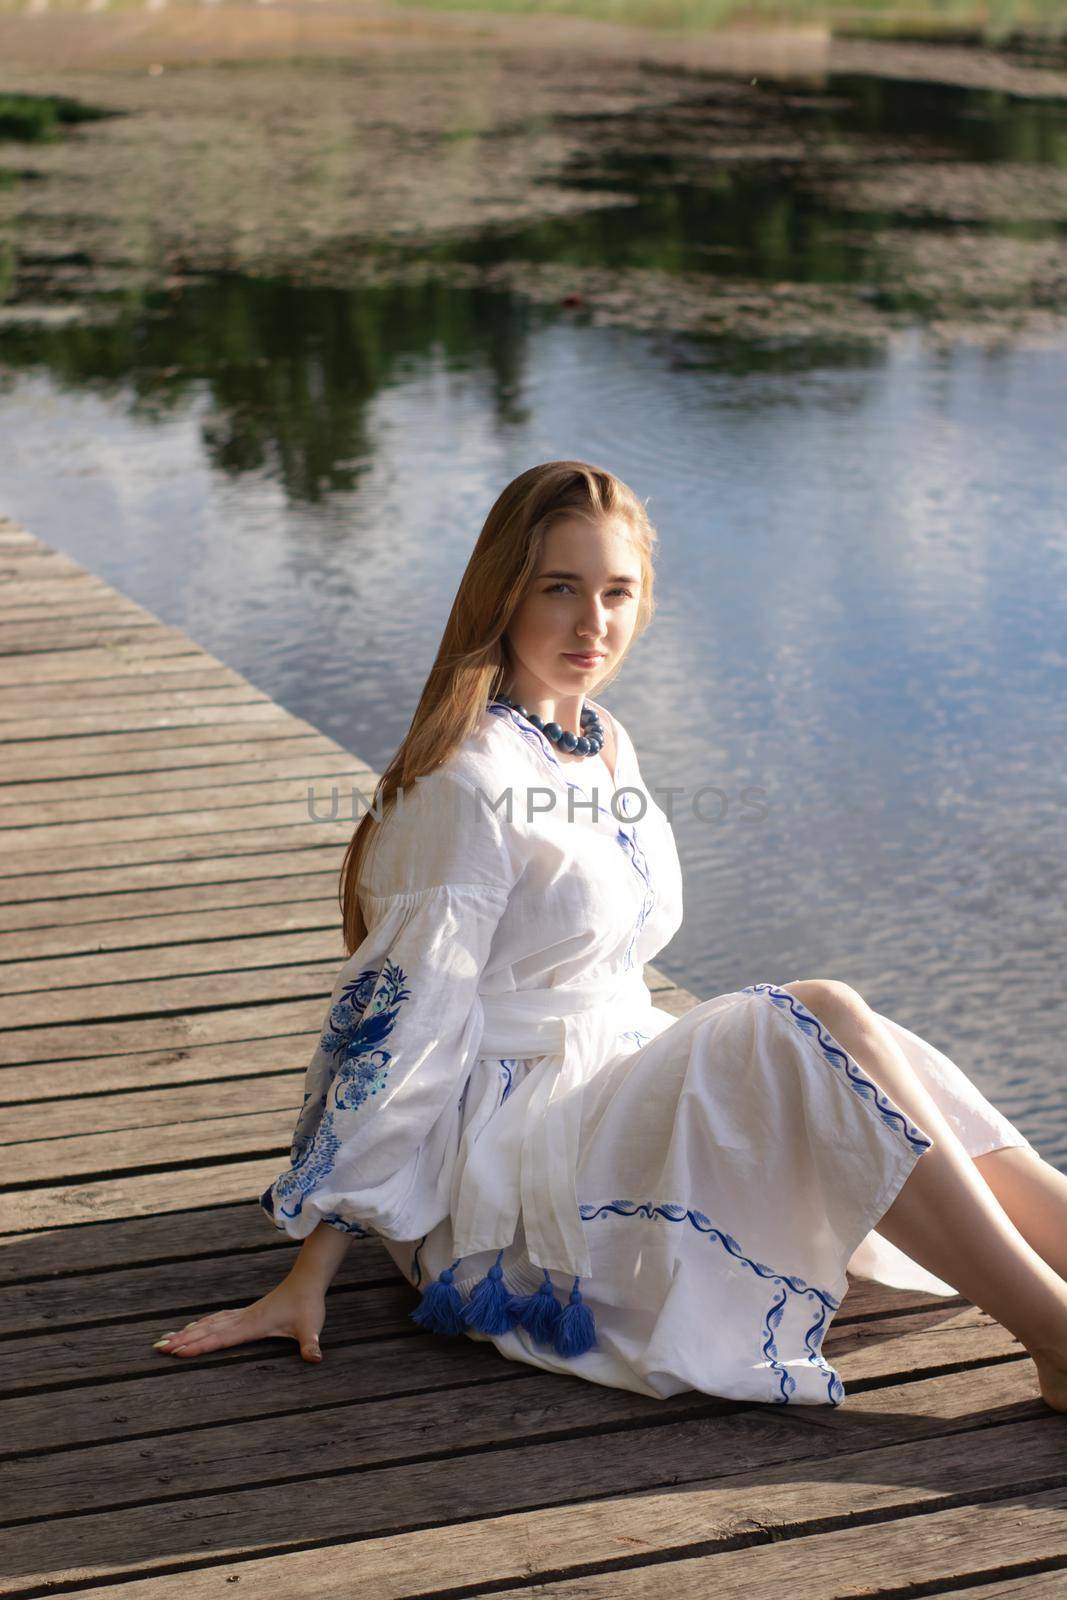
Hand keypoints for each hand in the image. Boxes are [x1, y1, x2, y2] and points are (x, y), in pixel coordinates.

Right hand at [151, 1276, 326, 1361]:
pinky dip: (201, 1324)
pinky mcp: (246, 1313)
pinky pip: (217, 1319)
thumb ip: (310, 1344)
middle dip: (182, 1340)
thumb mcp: (311, 1327)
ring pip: (208, 1324)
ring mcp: (242, 1315)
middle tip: (157, 1348)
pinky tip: (192, 1325)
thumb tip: (315, 1358)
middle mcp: (243, 1319)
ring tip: (165, 1339)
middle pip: (207, 1331)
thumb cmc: (308, 1305)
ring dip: (187, 1332)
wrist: (307, 1280)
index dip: (199, 1346)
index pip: (221, 1339)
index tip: (177, 1352)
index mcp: (253, 1325)